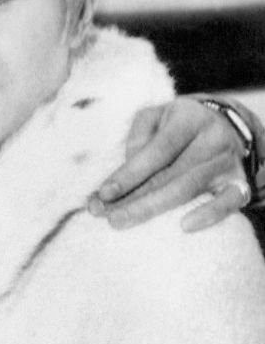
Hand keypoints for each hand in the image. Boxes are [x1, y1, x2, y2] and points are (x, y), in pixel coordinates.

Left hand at [88, 97, 249, 231]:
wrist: (229, 126)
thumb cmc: (180, 125)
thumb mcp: (157, 116)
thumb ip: (138, 137)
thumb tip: (125, 170)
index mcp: (188, 118)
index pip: (156, 150)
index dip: (129, 173)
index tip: (104, 193)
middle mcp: (212, 138)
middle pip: (169, 174)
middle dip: (134, 198)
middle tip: (106, 216)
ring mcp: (227, 163)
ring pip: (188, 190)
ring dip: (152, 209)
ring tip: (121, 222)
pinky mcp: (240, 183)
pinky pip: (227, 202)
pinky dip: (209, 215)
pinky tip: (184, 227)